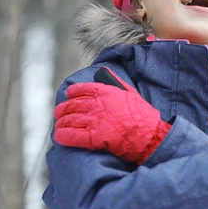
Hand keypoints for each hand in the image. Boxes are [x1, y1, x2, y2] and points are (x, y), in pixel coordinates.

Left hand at [54, 67, 170, 164]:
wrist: (149, 134)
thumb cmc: (142, 114)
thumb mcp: (130, 92)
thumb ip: (115, 81)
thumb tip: (103, 71)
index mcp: (105, 92)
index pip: (81, 89)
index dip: (72, 92)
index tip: (68, 94)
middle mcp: (97, 105)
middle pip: (72, 105)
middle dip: (63, 109)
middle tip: (58, 113)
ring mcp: (94, 121)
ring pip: (70, 120)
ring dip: (62, 123)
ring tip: (59, 125)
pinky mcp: (94, 138)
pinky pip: (72, 136)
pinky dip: (63, 136)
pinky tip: (60, 137)